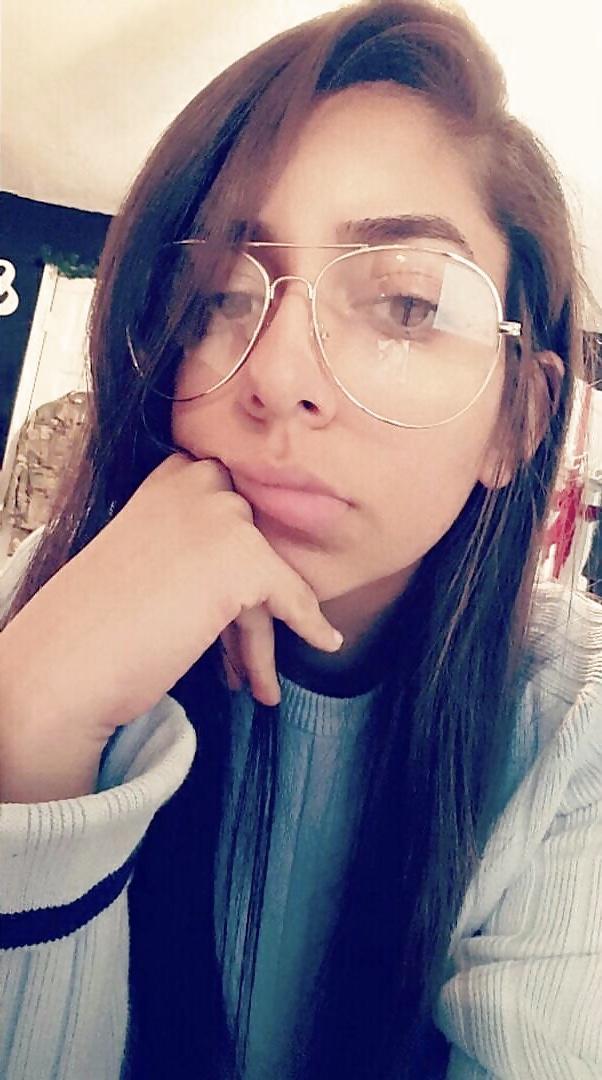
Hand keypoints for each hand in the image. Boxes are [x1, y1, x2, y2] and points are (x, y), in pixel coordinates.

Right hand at [0, 453, 342, 744]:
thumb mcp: (150, 557)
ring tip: (257, 683)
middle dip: (248, 607)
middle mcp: (197, 482)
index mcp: (170, 476)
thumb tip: (254, 568)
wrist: (69, 660)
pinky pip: (292, 596)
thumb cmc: (99, 621)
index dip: (241, 559)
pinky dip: (310, 624)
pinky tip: (324, 642)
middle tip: (240, 658)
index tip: (242, 601)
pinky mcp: (242, 556)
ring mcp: (220, 516)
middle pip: (251, 546)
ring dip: (261, 637)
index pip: (233, 509)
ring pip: (267, 578)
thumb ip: (196, 545)